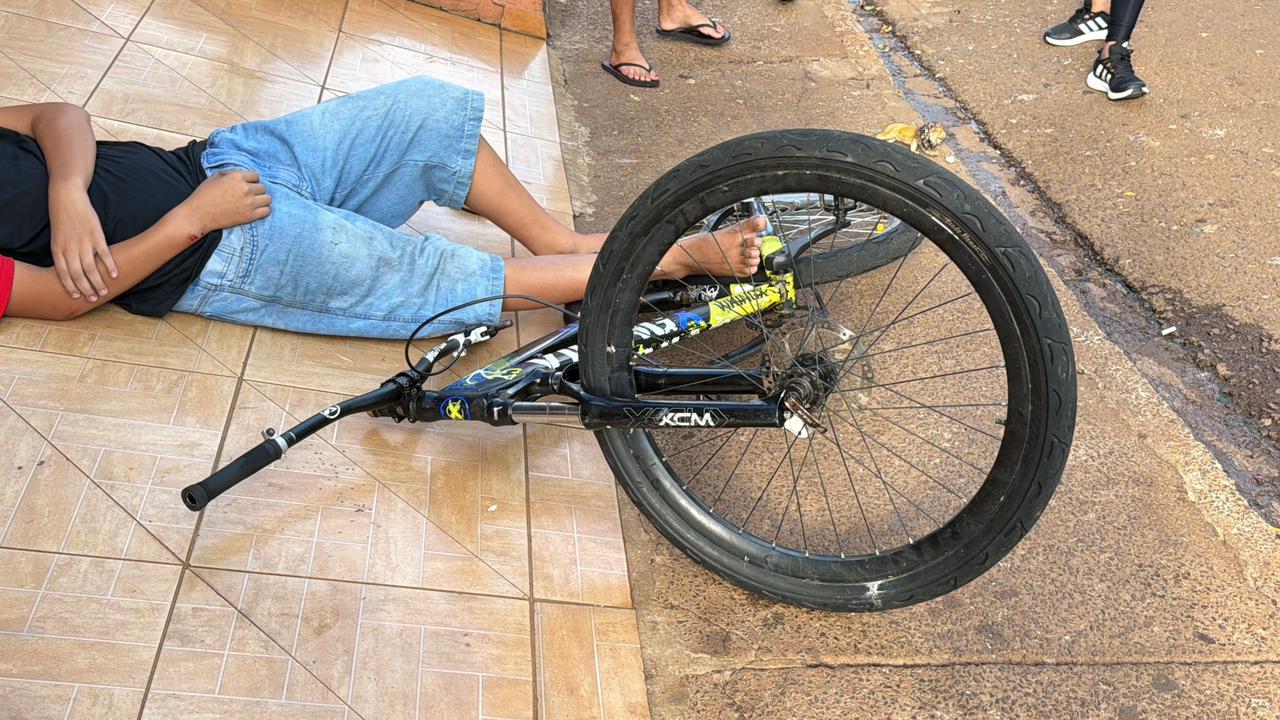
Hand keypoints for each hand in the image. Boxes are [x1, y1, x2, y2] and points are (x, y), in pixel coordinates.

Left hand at [49, 184, 115, 301]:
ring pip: (90, 267)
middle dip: (86, 288)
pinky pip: (104, 254)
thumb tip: (69, 269)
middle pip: (78, 274)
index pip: (63, 273)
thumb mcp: (57, 237)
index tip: (77, 297)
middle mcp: (69, 248)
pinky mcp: (96, 235)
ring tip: (105, 291)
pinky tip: (115, 274)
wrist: (67, 197)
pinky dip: (110, 265)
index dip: (70, 286)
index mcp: (57, 249)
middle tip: (94, 299)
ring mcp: (83, 242)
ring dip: (98, 281)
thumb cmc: (62, 218)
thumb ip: (63, 253)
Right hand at [182, 170, 271, 235]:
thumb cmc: (204, 194)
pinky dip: (263, 210)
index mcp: (237, 177)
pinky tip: (256, 210)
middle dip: (256, 190)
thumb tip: (244, 175)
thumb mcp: (215, 176)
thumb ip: (232, 173)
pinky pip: (267, 211)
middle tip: (247, 195)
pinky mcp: (250, 216)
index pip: (256, 176)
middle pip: (262, 187)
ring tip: (254, 202)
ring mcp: (249, 203)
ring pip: (267, 199)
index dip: (251, 180)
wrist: (198, 214)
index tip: (246, 185)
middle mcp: (245, 188)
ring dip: (262, 200)